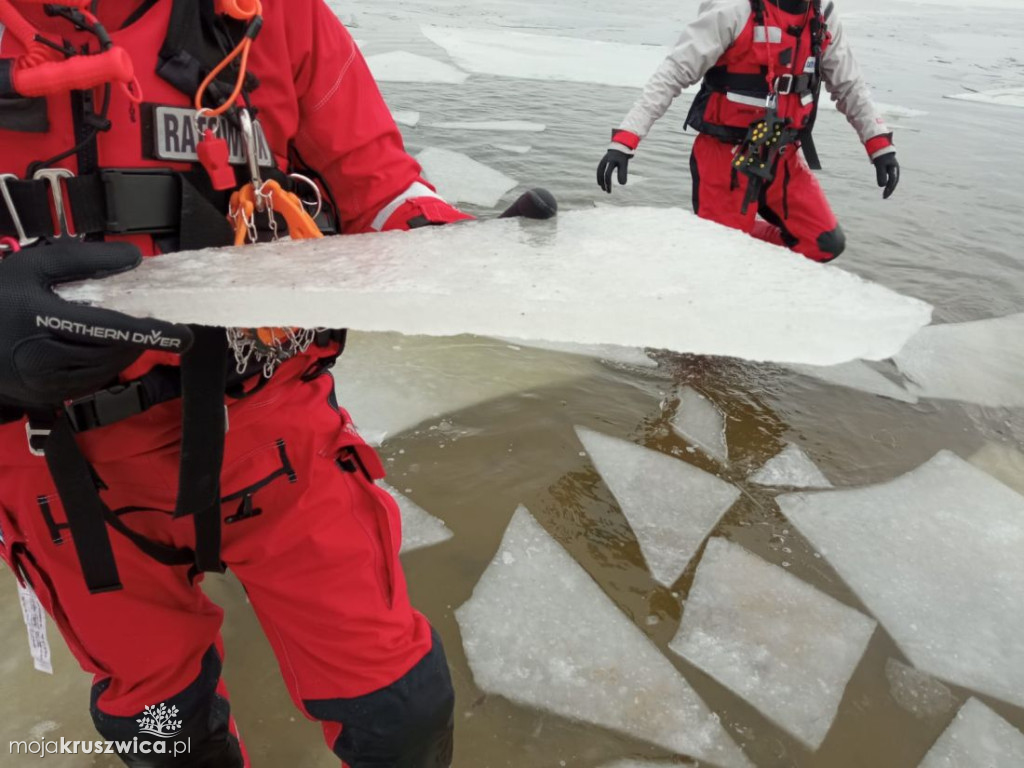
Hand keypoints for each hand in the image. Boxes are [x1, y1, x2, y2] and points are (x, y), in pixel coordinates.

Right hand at [0, 241, 193, 406]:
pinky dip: (103, 364)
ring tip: (121, 331)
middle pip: (113, 350)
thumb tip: (133, 258)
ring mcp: (46, 382)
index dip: (152, 333)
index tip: (184, 336)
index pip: (112, 329)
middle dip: (136, 336)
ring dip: (122, 350)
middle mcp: (46, 357)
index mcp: (43, 318)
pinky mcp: (47, 395)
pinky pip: (90, 381)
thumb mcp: (34, 265)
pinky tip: (96, 348)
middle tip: (147, 320)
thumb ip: (84, 259)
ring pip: (106, 368)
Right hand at [597, 149, 631, 193]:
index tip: (610, 190)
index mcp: (612, 161)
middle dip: (604, 183)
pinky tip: (600, 182)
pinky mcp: (602, 161)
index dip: (608, 183)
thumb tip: (622, 184)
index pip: (608, 174)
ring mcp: (603, 161)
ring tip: (602, 187)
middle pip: (602, 174)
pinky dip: (599, 176)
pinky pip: (599, 170)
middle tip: (606, 191)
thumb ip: (623, 173)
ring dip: (600, 180)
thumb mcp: (624, 164)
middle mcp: (606, 161)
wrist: (620, 147)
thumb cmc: (623, 157)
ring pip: (599, 172)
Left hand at [873, 152, 899, 199]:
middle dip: (890, 190)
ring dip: (889, 189)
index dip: (889, 187)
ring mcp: (894, 171)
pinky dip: (888, 186)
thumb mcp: (880, 165)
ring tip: (884, 196)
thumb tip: (882, 186)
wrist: (882, 149)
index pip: (892, 179)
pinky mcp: (891, 172)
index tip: (885, 193)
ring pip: (893, 182)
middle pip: (894, 182)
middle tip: (884, 197)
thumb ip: (881, 174)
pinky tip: (885, 190)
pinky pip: (891, 180)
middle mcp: (896, 170)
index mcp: (894, 168)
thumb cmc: (881, 157)